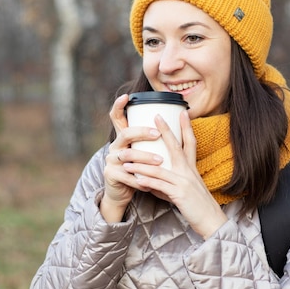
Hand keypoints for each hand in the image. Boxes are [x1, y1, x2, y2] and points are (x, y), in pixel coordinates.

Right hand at [100, 94, 162, 222]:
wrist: (123, 192)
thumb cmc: (139, 168)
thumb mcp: (143, 151)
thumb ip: (152, 139)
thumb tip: (178, 120)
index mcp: (123, 138)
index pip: (116, 117)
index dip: (119, 105)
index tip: (127, 96)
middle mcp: (115, 146)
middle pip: (125, 134)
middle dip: (141, 132)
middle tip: (157, 133)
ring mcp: (111, 161)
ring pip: (127, 156)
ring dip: (144, 158)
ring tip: (160, 161)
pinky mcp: (111, 175)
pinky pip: (126, 176)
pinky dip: (140, 180)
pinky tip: (151, 183)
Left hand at [122, 110, 227, 238]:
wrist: (211, 221)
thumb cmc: (198, 207)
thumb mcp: (184, 191)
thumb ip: (168, 184)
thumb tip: (151, 183)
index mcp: (192, 169)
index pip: (190, 143)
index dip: (186, 127)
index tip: (183, 112)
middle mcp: (188, 172)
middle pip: (176, 146)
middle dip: (165, 130)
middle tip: (156, 115)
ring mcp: (184, 182)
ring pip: (159, 168)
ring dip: (140, 163)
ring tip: (125, 158)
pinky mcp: (180, 194)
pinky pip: (160, 186)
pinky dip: (147, 182)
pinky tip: (137, 180)